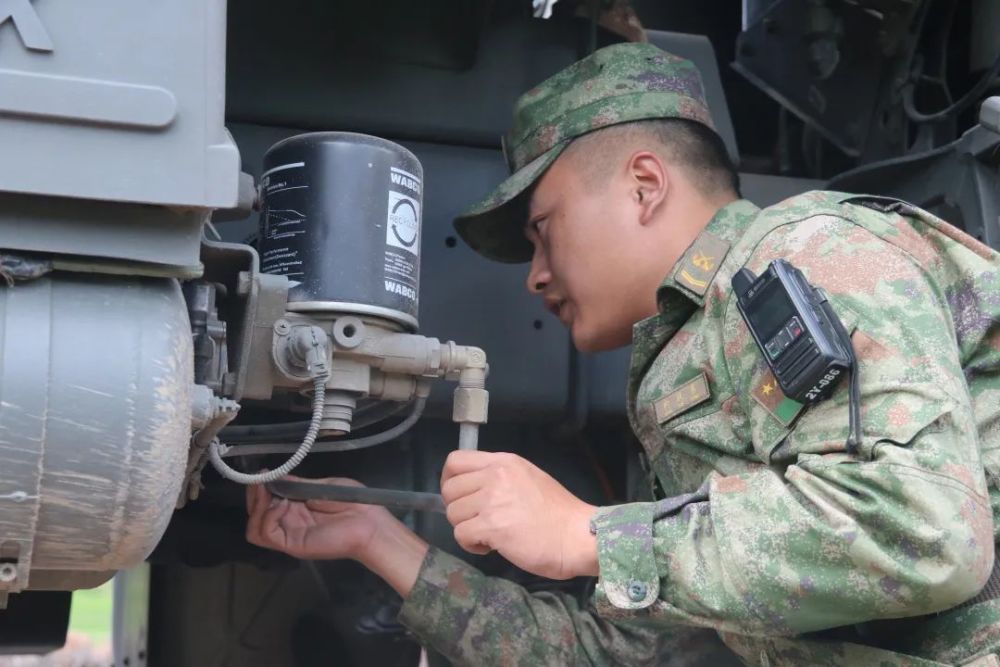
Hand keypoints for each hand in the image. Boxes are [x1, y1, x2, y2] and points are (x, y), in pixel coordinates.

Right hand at [245, 475, 430, 597]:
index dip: (259, 488)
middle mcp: (288, 522)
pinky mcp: (292, 544)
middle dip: (254, 495)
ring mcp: (289, 535)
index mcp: (295, 509)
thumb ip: (296, 485)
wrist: (369, 521)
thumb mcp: (320, 486)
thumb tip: (275, 476)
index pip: (264, 502)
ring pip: (254, 527)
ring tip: (268, 493)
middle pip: (255, 514)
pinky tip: (280, 505)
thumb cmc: (351, 501)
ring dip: (256, 507)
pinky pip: (266, 534)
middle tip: (261, 481)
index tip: (262, 474)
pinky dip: (267, 517)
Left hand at [441, 451, 598, 579]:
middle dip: (458, 508)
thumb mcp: (529, 478)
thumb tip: (474, 489)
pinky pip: (461, 535)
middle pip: (449, 489)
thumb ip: (501, 477)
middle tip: (477, 520)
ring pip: (452, 513)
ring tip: (489, 534)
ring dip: (466, 528)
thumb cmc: (558, 513)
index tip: (459, 496)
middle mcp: (495, 476)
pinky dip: (471, 545)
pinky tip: (491, 546)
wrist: (578, 535)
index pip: (455, 460)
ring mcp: (492, 500)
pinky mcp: (491, 526)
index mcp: (504, 462)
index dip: (449, 480)